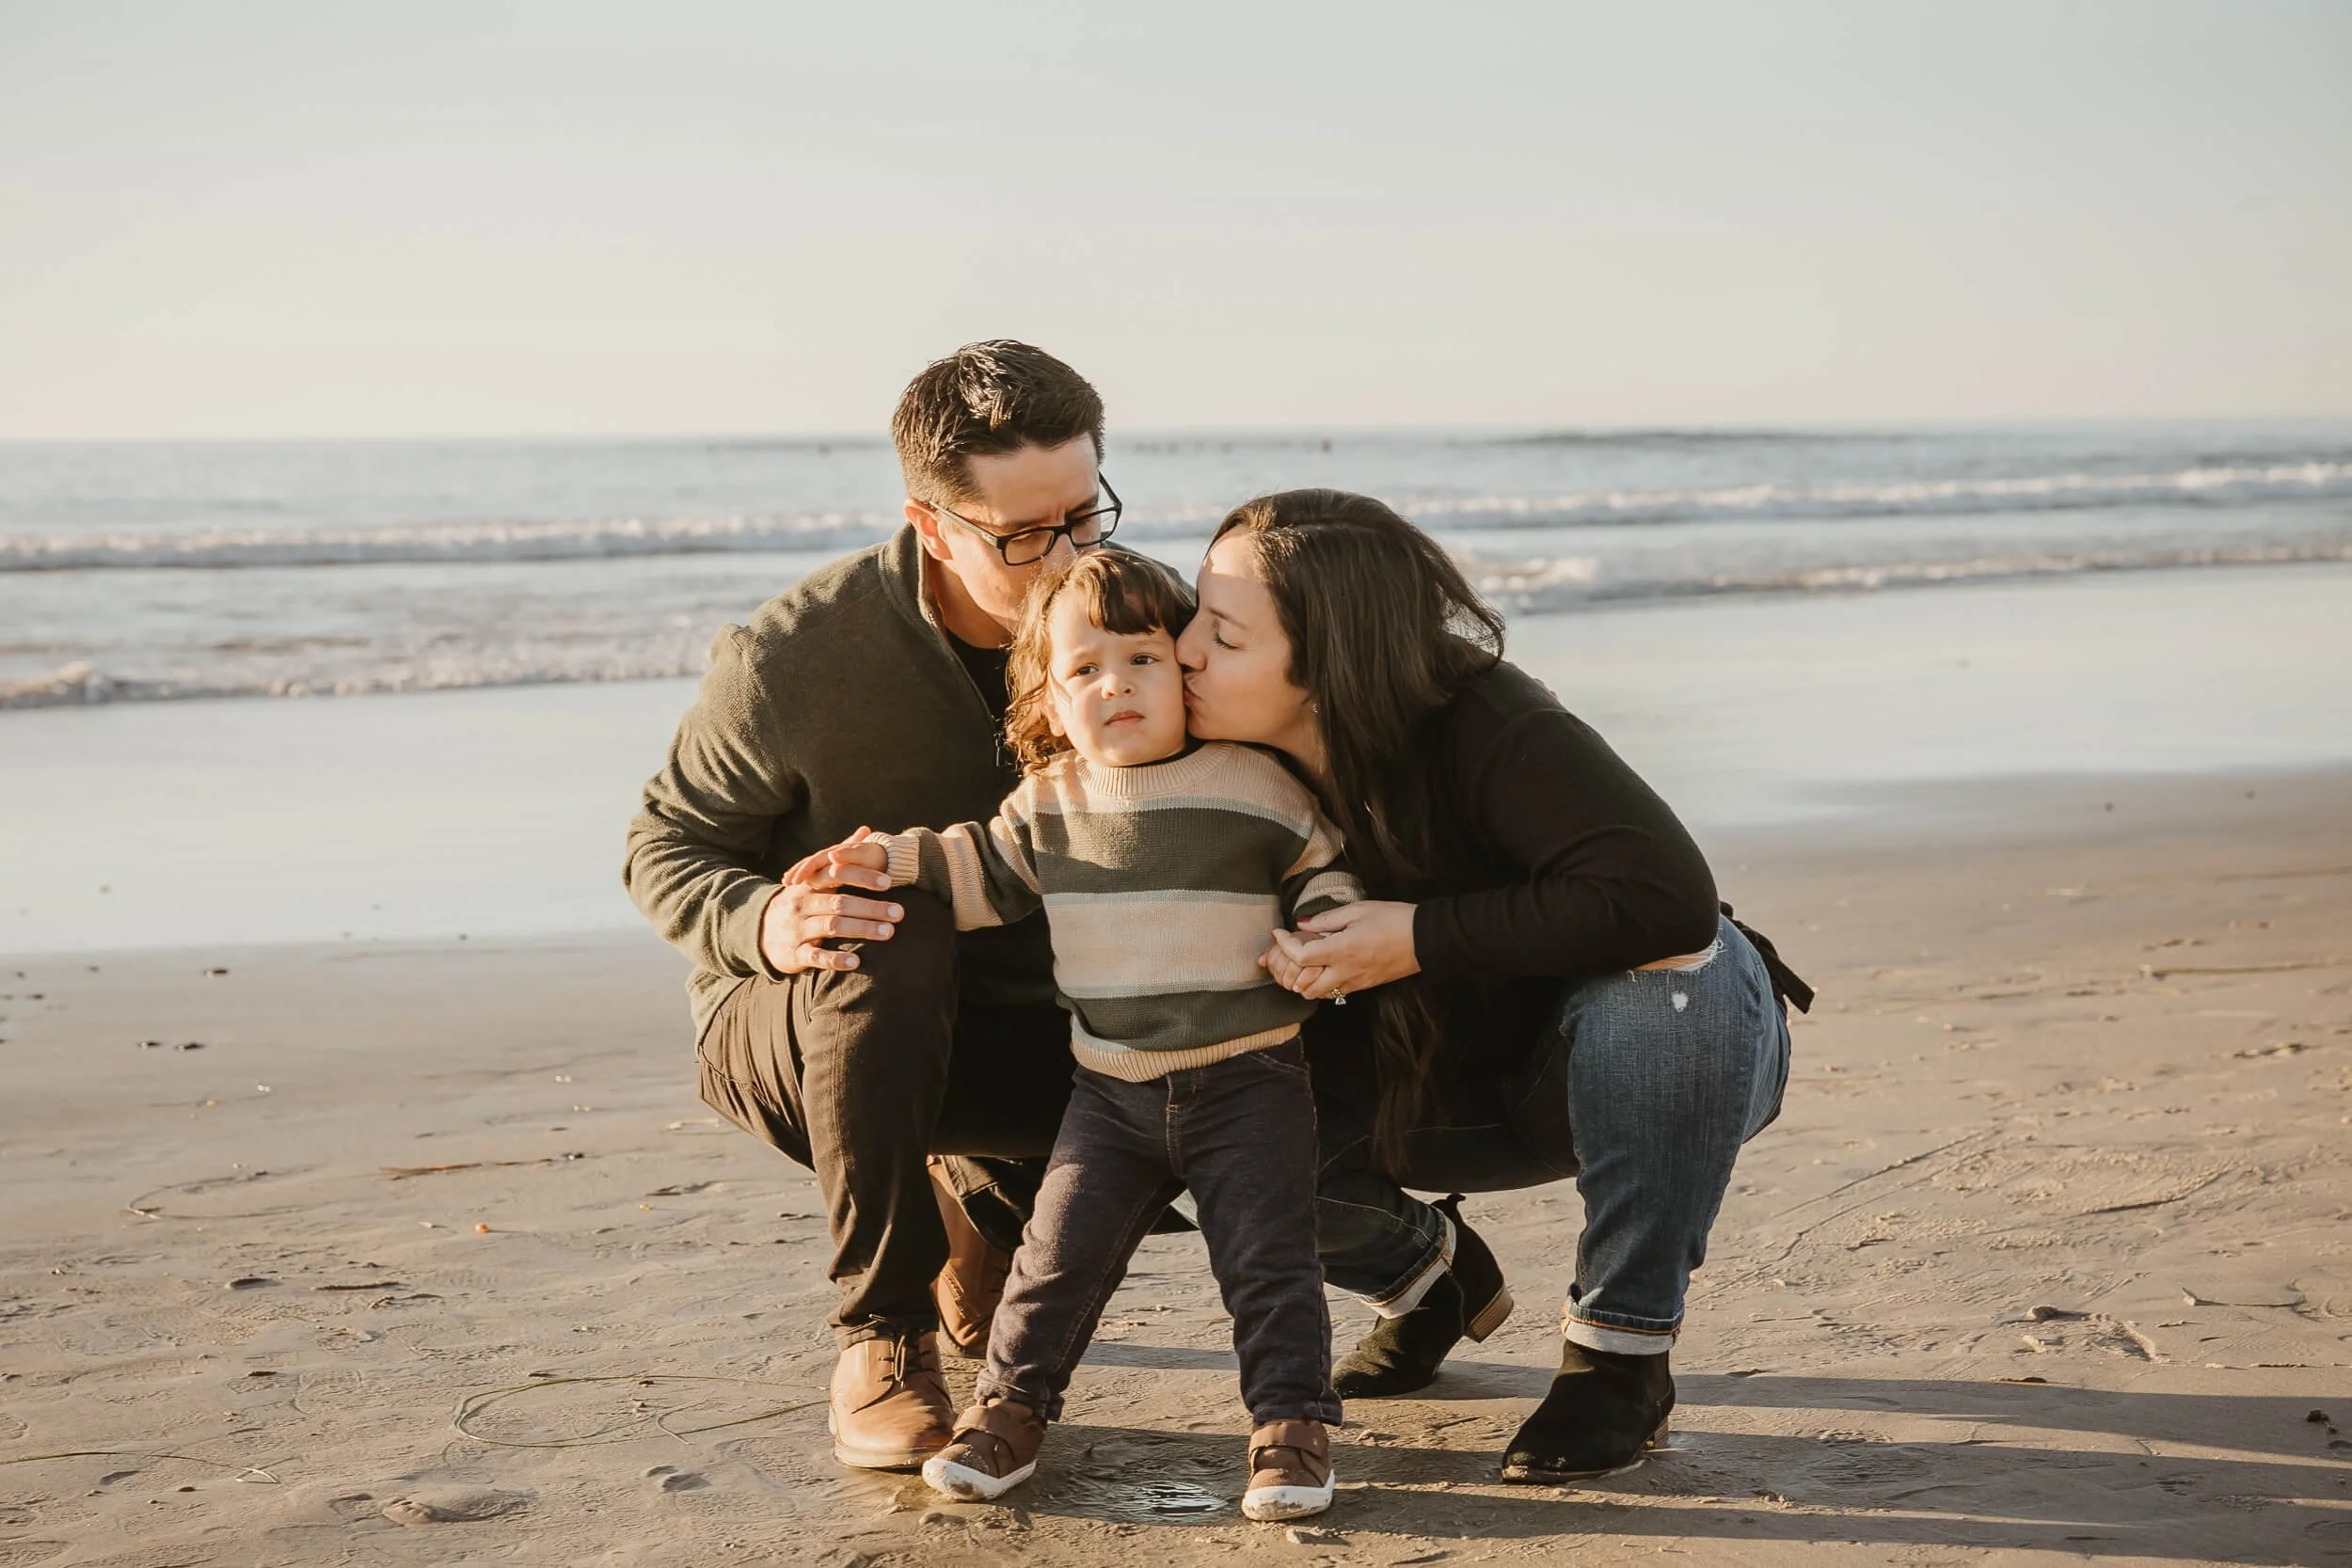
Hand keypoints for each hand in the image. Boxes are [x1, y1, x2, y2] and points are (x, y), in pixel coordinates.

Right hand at [758, 826, 904, 974]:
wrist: (758, 932)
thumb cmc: (798, 902)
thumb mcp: (814, 879)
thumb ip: (842, 855)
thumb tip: (865, 830)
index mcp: (809, 885)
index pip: (835, 875)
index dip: (861, 877)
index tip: (888, 881)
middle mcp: (802, 905)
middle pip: (839, 903)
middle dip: (871, 908)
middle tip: (899, 913)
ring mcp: (797, 929)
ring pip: (831, 926)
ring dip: (861, 929)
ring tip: (888, 932)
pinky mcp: (794, 954)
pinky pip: (816, 956)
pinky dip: (835, 959)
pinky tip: (856, 961)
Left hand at [1261, 900, 1420, 1000]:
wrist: (1424, 939)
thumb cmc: (1393, 919)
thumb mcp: (1358, 910)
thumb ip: (1327, 919)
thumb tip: (1303, 924)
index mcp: (1341, 950)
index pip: (1300, 956)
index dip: (1283, 946)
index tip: (1278, 934)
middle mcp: (1345, 972)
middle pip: (1304, 986)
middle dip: (1289, 973)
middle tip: (1286, 955)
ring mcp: (1355, 983)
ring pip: (1319, 994)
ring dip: (1306, 981)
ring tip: (1304, 962)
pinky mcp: (1364, 986)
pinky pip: (1336, 992)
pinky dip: (1323, 985)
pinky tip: (1324, 968)